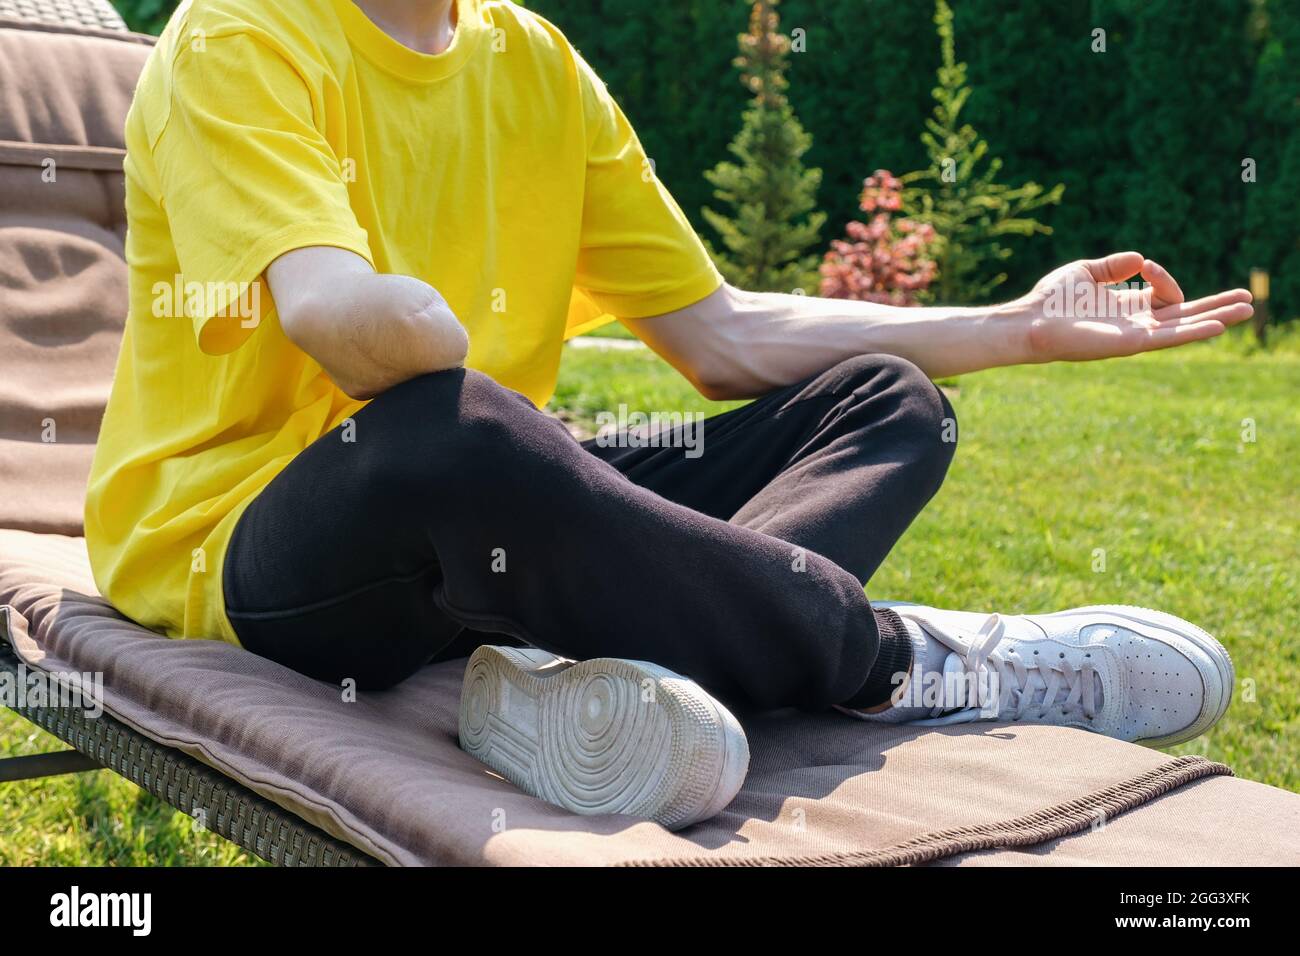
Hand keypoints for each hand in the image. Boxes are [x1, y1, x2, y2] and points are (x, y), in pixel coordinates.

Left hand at [1020, 251, 1252, 362]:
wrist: (1029, 322)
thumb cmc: (1050, 300)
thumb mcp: (1085, 272)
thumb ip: (1114, 265)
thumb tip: (1141, 258)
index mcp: (1127, 307)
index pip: (1165, 295)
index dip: (1164, 277)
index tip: (1144, 266)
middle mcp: (1135, 324)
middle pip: (1185, 315)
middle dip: (1216, 306)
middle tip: (1248, 299)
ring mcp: (1134, 336)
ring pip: (1183, 327)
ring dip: (1215, 318)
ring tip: (1245, 310)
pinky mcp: (1128, 345)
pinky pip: (1167, 338)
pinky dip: (1193, 331)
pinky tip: (1216, 326)